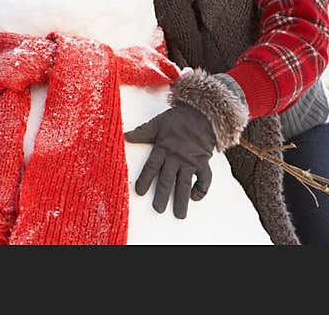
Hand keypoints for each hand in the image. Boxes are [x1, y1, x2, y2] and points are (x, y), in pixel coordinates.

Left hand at [124, 103, 215, 218]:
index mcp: (163, 147)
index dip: (145, 179)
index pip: (152, 166)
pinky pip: (204, 179)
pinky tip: (195, 197)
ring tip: (179, 215)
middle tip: (158, 210)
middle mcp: (176, 157)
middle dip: (162, 195)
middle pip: (167, 179)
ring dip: (181, 200)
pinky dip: (201, 189)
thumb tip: (125, 136)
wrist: (201, 114)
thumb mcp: (157, 123)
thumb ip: (142, 132)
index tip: (139, 192)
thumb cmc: (177, 119)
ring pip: (184, 183)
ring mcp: (190, 161)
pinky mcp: (203, 162)